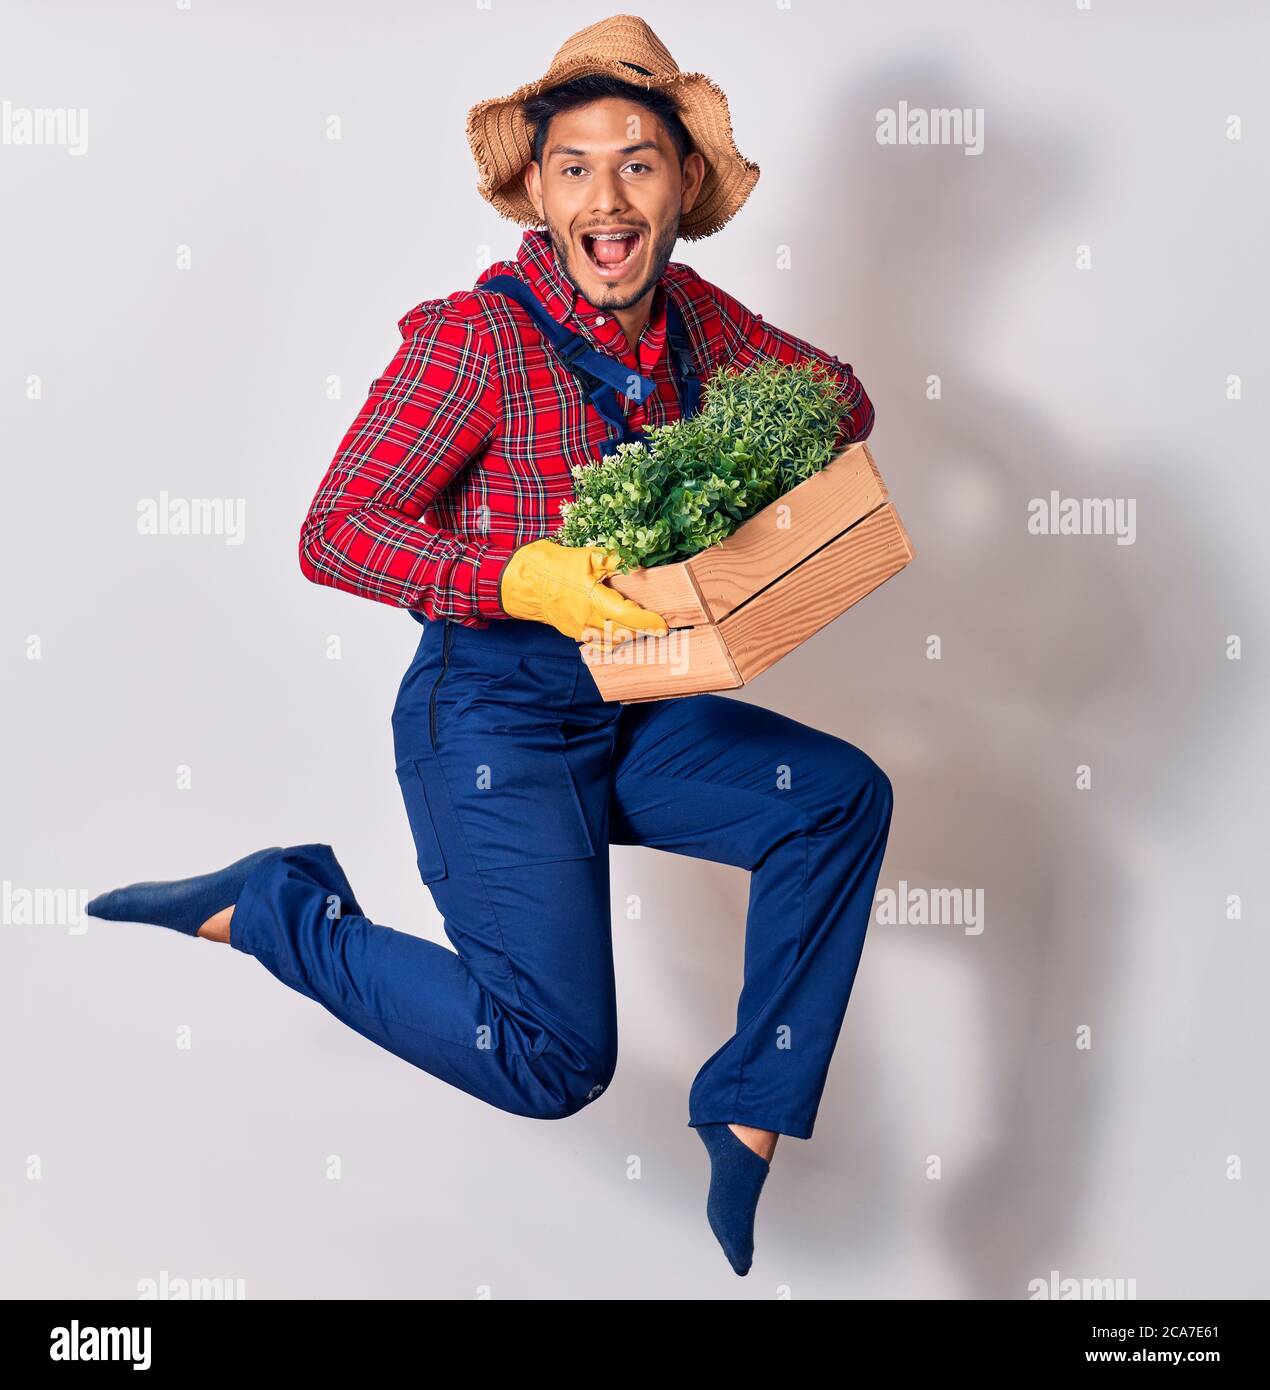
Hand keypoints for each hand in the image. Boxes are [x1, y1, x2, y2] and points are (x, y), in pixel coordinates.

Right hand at [498, 539, 667, 642]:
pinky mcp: (573, 632)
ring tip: (641, 630)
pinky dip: (612, 641)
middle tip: (657, 627)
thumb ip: (614, 561)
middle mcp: (588, 620)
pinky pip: (598, 642)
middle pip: (624, 633)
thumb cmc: (555, 565)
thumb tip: (636, 563)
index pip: (628, 617)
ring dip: (628, 637)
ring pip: (611, 641)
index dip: (648, 622)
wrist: (525, 580)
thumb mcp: (587, 556)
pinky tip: (620, 634)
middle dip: (642, 632)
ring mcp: (580, 630)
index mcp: (593, 600)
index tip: (663, 625)